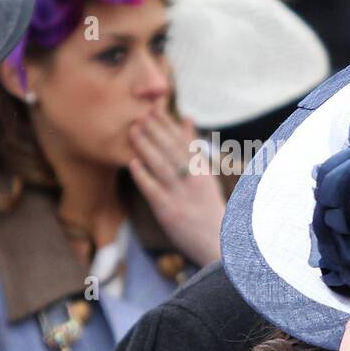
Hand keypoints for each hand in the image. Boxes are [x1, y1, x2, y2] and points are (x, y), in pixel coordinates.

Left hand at [128, 107, 225, 267]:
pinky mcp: (170, 212)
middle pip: (171, 150)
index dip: (167, 124)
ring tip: (132, 131)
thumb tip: (186, 118)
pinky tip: (132, 163)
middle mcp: (193, 179)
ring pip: (161, 166)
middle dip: (154, 130)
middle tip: (139, 114)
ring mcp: (181, 195)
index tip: (153, 108)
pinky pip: (154, 191)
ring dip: (146, 147)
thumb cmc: (207, 205)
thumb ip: (192, 146)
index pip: (183, 141)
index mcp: (202, 169)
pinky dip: (143, 176)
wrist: (217, 242)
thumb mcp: (204, 173)